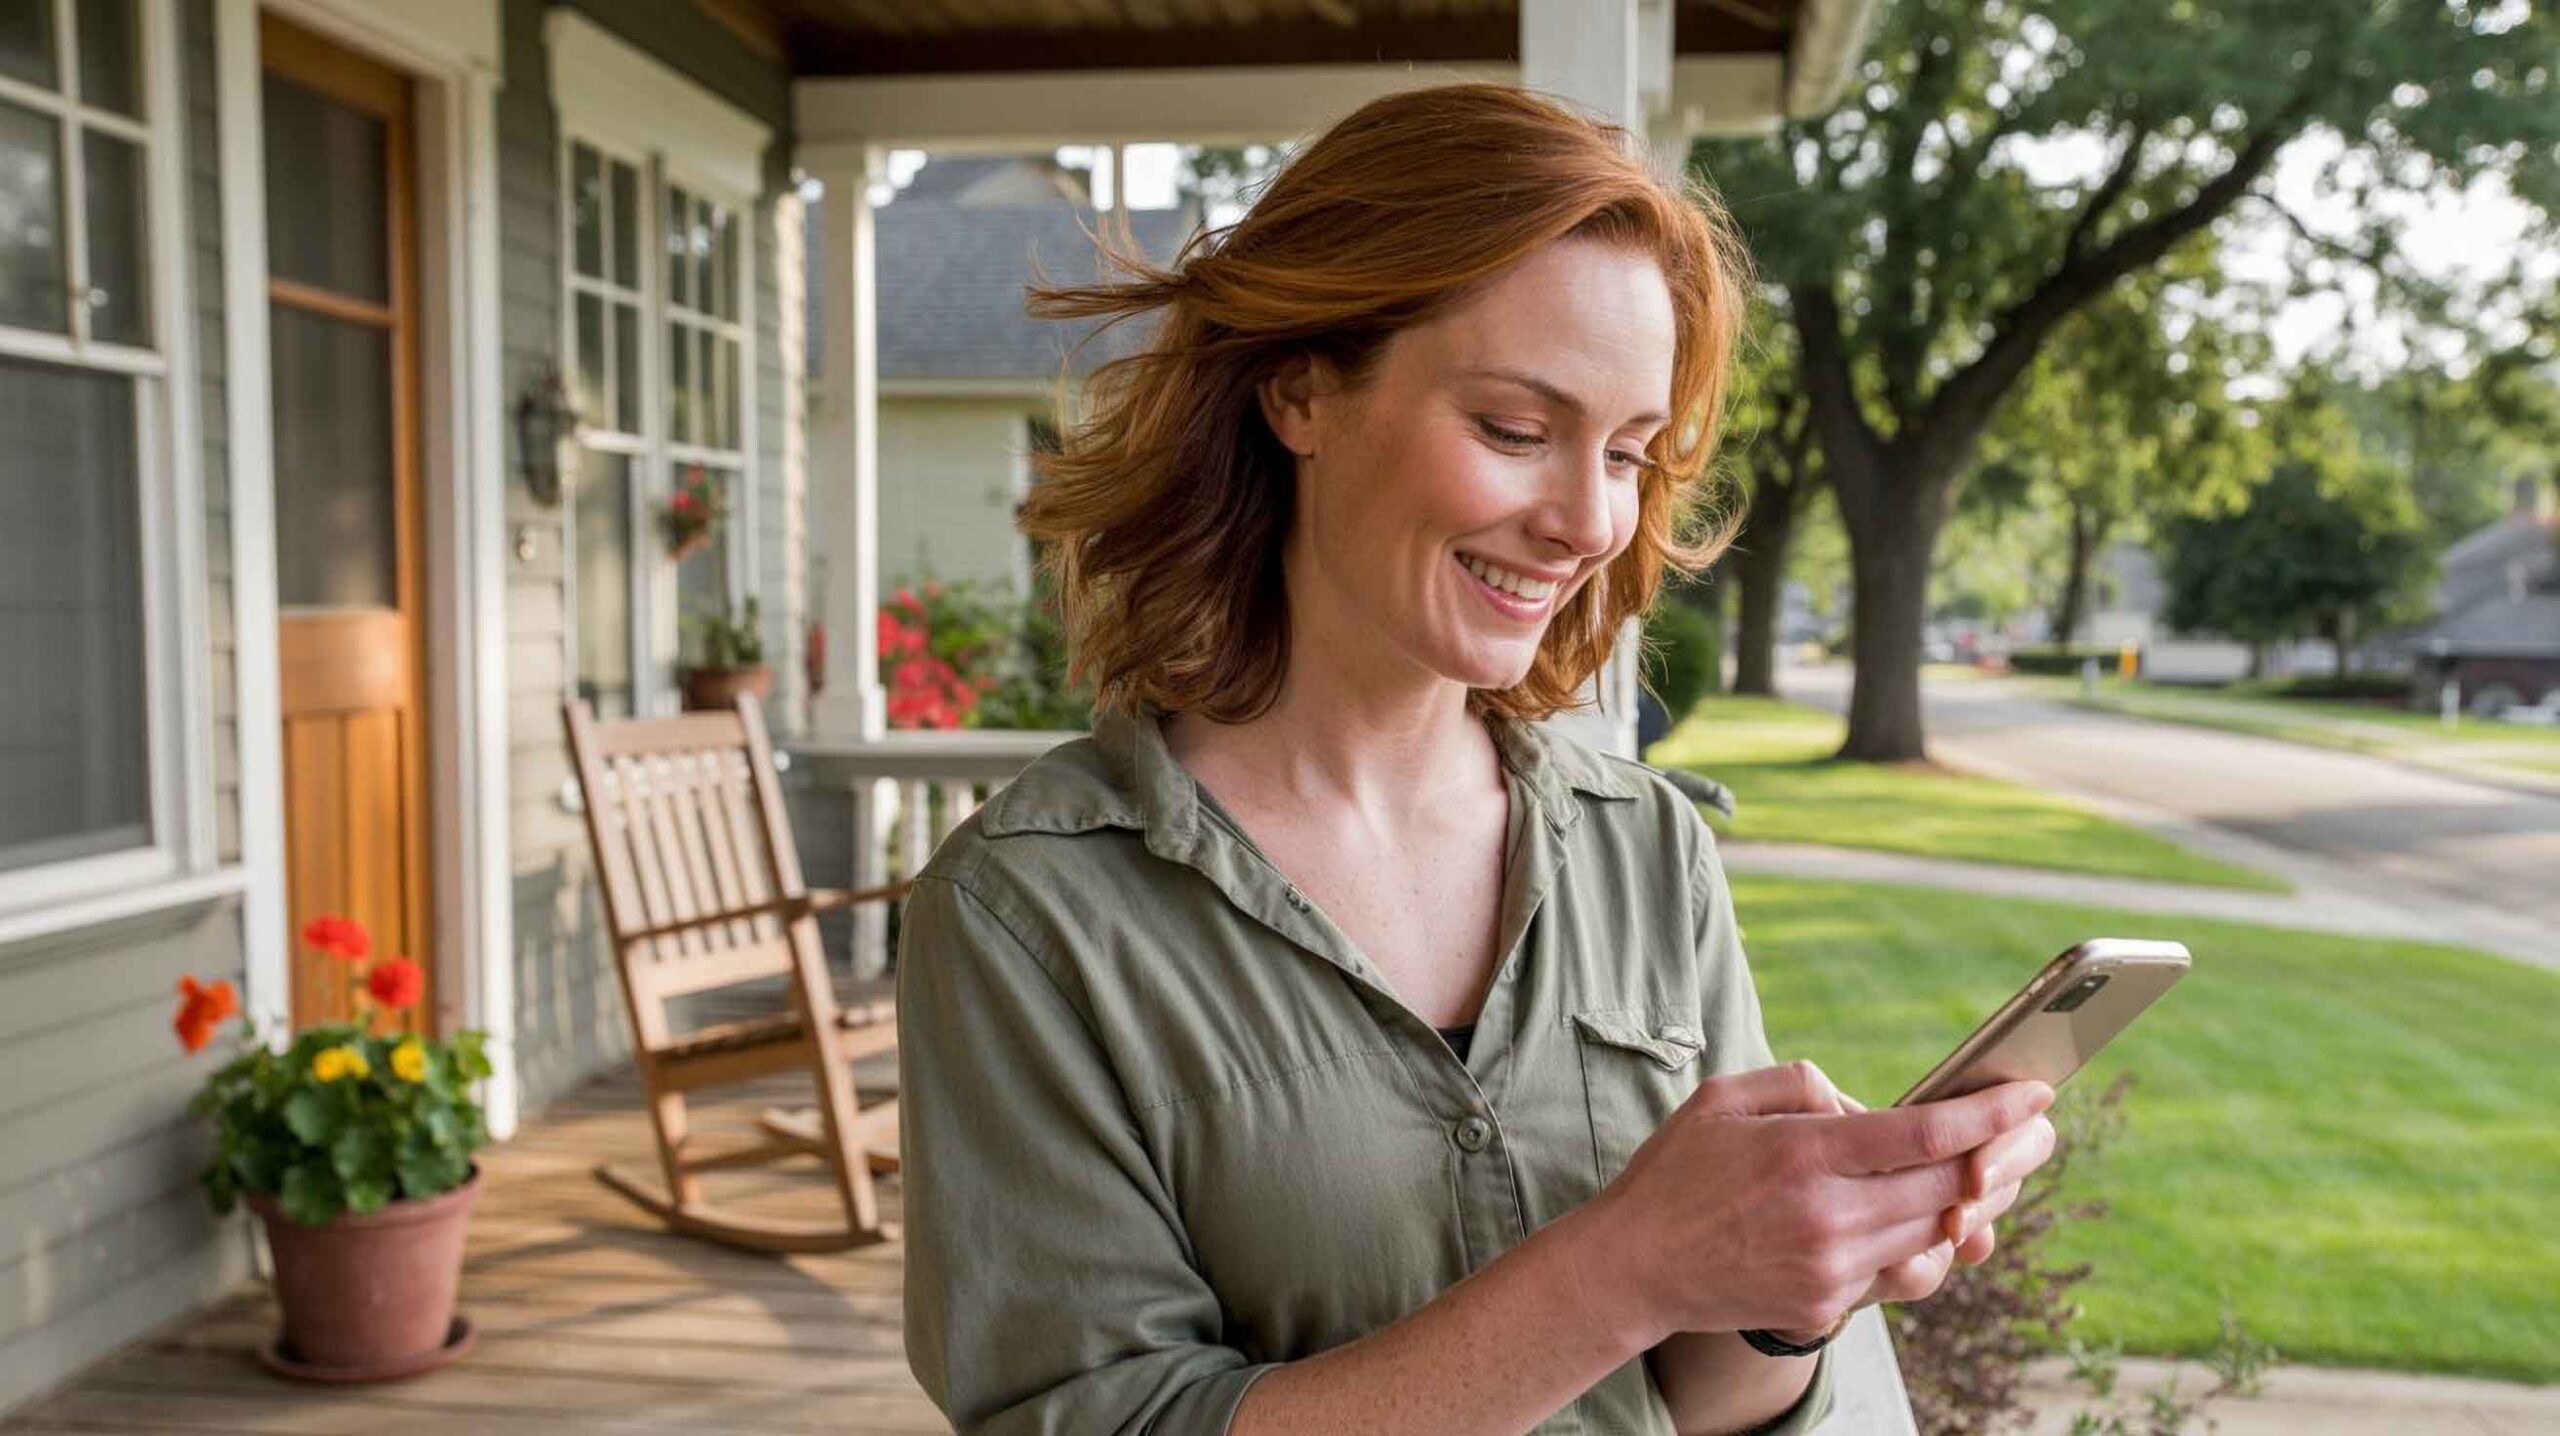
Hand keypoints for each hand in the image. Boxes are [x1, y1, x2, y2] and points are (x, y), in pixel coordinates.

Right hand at [1586, 1060, 2054, 1344]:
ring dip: (1978, 1205)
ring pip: (1938, 1237)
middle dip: (2009, 1158)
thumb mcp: (1726, 1098)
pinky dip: (1929, 1246)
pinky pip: (1902, 1276)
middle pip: (1952, 1189)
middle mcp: (1827, 1217)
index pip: (1927, 1135)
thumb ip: (1804, 1085)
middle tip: (2041, 1134)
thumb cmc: (1676, 1173)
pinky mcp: (1827, 1308)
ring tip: (1999, 1175)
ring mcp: (1830, 1270)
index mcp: (1803, 1154)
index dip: (1992, 1113)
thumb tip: (1870, 1109)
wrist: (1633, 1267)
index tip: (2035, 1095)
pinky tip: (1939, 1221)